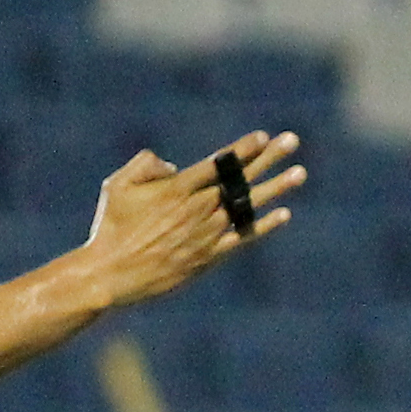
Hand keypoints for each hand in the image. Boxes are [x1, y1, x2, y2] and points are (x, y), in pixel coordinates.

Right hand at [76, 131, 304, 308]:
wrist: (111, 275)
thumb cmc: (110, 228)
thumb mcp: (117, 185)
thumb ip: (145, 164)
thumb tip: (175, 165)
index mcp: (176, 188)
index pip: (218, 163)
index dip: (243, 149)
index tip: (264, 136)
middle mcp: (197, 208)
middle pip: (239, 179)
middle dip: (269, 158)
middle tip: (293, 141)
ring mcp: (205, 234)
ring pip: (247, 207)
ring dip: (276, 188)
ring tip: (301, 173)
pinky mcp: (208, 258)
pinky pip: (242, 239)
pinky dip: (263, 226)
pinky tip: (284, 214)